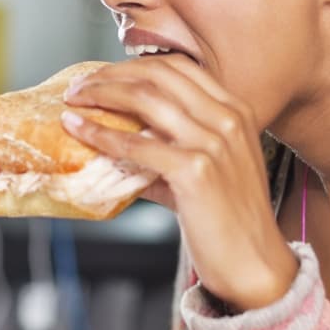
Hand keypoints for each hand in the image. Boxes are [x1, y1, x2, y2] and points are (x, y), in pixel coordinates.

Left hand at [62, 56, 297, 311]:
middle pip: (158, 74)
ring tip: (74, 100)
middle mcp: (228, 118)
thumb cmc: (230, 221)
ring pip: (145, 98)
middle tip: (80, 86)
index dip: (134, 65)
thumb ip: (171, 148)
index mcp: (235, 110)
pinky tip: (79, 130)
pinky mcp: (195, 170)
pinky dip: (101, 133)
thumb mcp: (209, 169)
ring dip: (101, 94)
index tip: (104, 75)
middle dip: (111, 74)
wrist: (255, 264)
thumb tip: (120, 139)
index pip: (178, 67)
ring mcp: (214, 142)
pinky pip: (136, 143)